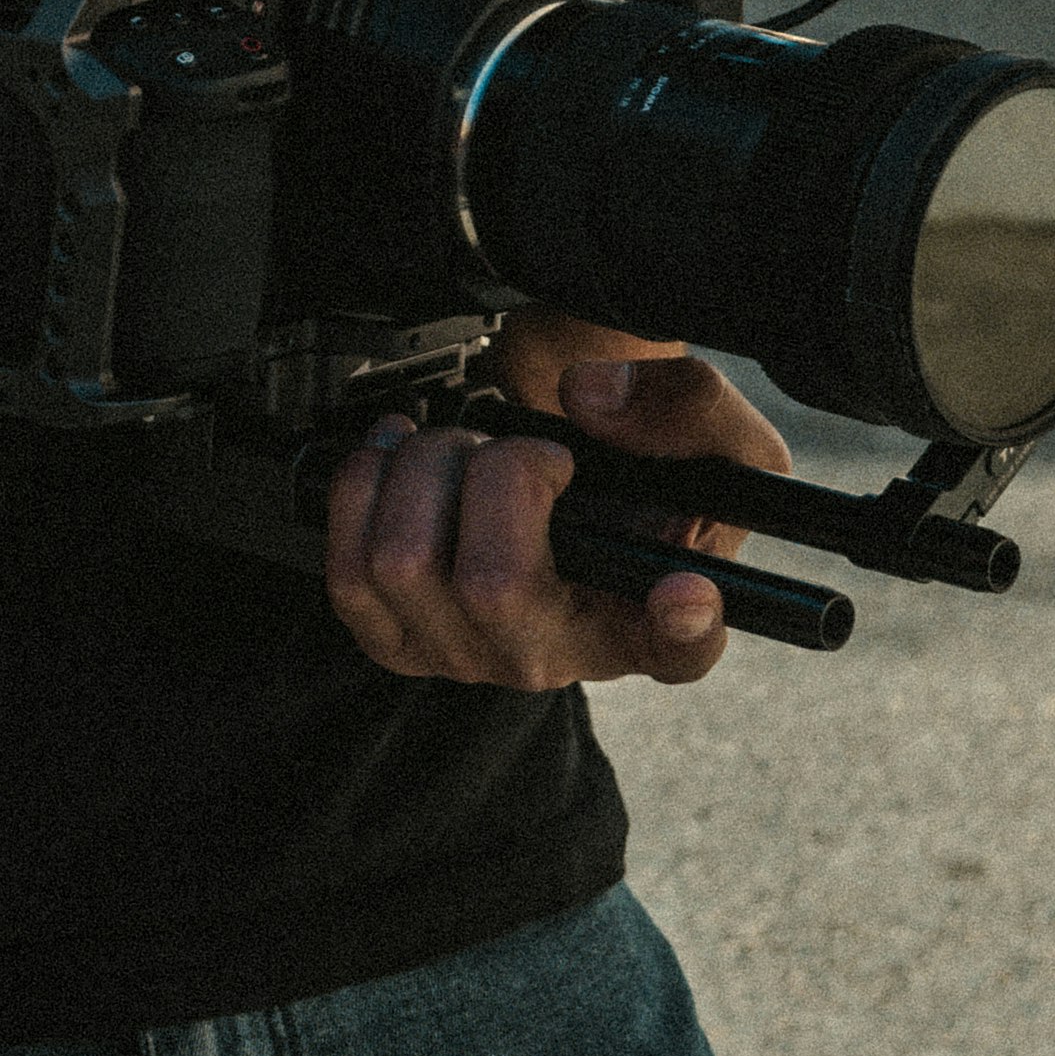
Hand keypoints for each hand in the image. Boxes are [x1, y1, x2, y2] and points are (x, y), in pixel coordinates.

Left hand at [324, 342, 791, 696]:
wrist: (557, 491)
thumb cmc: (634, 483)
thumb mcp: (706, 437)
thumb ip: (686, 403)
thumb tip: (590, 399)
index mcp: (651, 616)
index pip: (682, 648)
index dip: (685, 624)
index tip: (685, 587)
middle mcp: (560, 656)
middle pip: (493, 583)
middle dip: (492, 471)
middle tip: (519, 449)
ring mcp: (467, 656)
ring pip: (403, 565)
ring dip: (425, 470)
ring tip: (462, 450)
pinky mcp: (396, 640)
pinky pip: (348, 572)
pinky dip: (365, 486)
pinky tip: (405, 459)